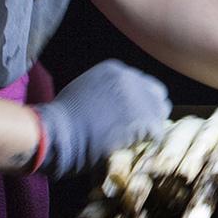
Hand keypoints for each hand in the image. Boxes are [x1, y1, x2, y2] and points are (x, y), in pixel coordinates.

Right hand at [34, 59, 169, 179]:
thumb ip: (106, 93)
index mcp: (115, 70)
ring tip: (134, 140)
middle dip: (149, 110)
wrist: (57, 133)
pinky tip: (133, 147)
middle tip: (137, 129)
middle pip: (156, 93)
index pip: (140, 83)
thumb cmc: (61, 120)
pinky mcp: (145, 119)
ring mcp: (140, 98)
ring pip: (161, 111)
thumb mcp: (84, 91)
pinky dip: (148, 142)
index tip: (128, 116)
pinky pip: (158, 132)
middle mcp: (131, 78)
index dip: (137, 102)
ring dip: (151, 126)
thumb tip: (117, 106)